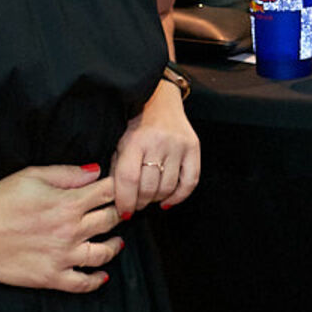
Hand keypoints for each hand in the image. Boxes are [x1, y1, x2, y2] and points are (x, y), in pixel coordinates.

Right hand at [0, 163, 122, 291]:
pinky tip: (102, 274)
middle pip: (111, 220)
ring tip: (116, 242)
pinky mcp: (52, 277)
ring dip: (115, 245)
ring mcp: (63, 256)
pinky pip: (83, 283)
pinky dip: (97, 279)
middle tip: (120, 212)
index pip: (108, 192)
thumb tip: (95, 172)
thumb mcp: (31, 176)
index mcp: (68, 203)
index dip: (119, 187)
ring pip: (104, 253)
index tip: (120, 187)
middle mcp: (71, 230)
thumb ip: (67, 174)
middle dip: (119, 212)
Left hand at [112, 79, 199, 214]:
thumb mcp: (120, 143)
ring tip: (149, 199)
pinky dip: (179, 197)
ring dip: (156, 200)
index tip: (124, 212)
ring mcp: (178, 145)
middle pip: (149, 187)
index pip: (129, 179)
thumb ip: (118, 170)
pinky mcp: (193, 147)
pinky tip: (167, 201)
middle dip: (140, 203)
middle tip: (135, 205)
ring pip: (168, 187)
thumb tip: (117, 200)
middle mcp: (159, 142)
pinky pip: (190, 181)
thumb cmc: (135, 124)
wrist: (160, 99)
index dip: (125, 200)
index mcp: (136, 140)